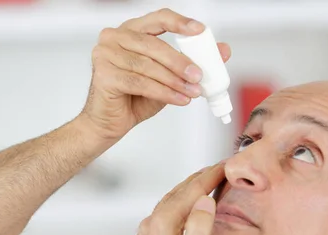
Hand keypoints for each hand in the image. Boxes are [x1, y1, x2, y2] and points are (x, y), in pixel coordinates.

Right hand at [77, 8, 231, 139]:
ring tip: (193, 92)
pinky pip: (140, 82)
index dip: (180, 23)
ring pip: (148, 66)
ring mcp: (105, 54)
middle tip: (199, 75)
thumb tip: (223, 51)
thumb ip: (191, 63)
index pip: (158, 18)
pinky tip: (179, 99)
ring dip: (174, 81)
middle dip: (180, 62)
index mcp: (131, 31)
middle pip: (154, 44)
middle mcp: (114, 38)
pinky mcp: (104, 75)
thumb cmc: (134, 98)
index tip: (200, 31)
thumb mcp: (169, 78)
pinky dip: (164, 92)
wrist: (108, 123)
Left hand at [131, 163, 224, 234]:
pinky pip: (167, 209)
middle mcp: (151, 222)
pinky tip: (191, 203)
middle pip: (181, 190)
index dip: (212, 175)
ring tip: (211, 178)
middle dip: (203, 176)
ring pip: (173, 198)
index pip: (192, 191)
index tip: (228, 164)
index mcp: (163, 225)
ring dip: (192, 187)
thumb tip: (205, 200)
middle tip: (224, 166)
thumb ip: (199, 231)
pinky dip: (182, 199)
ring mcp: (147, 229)